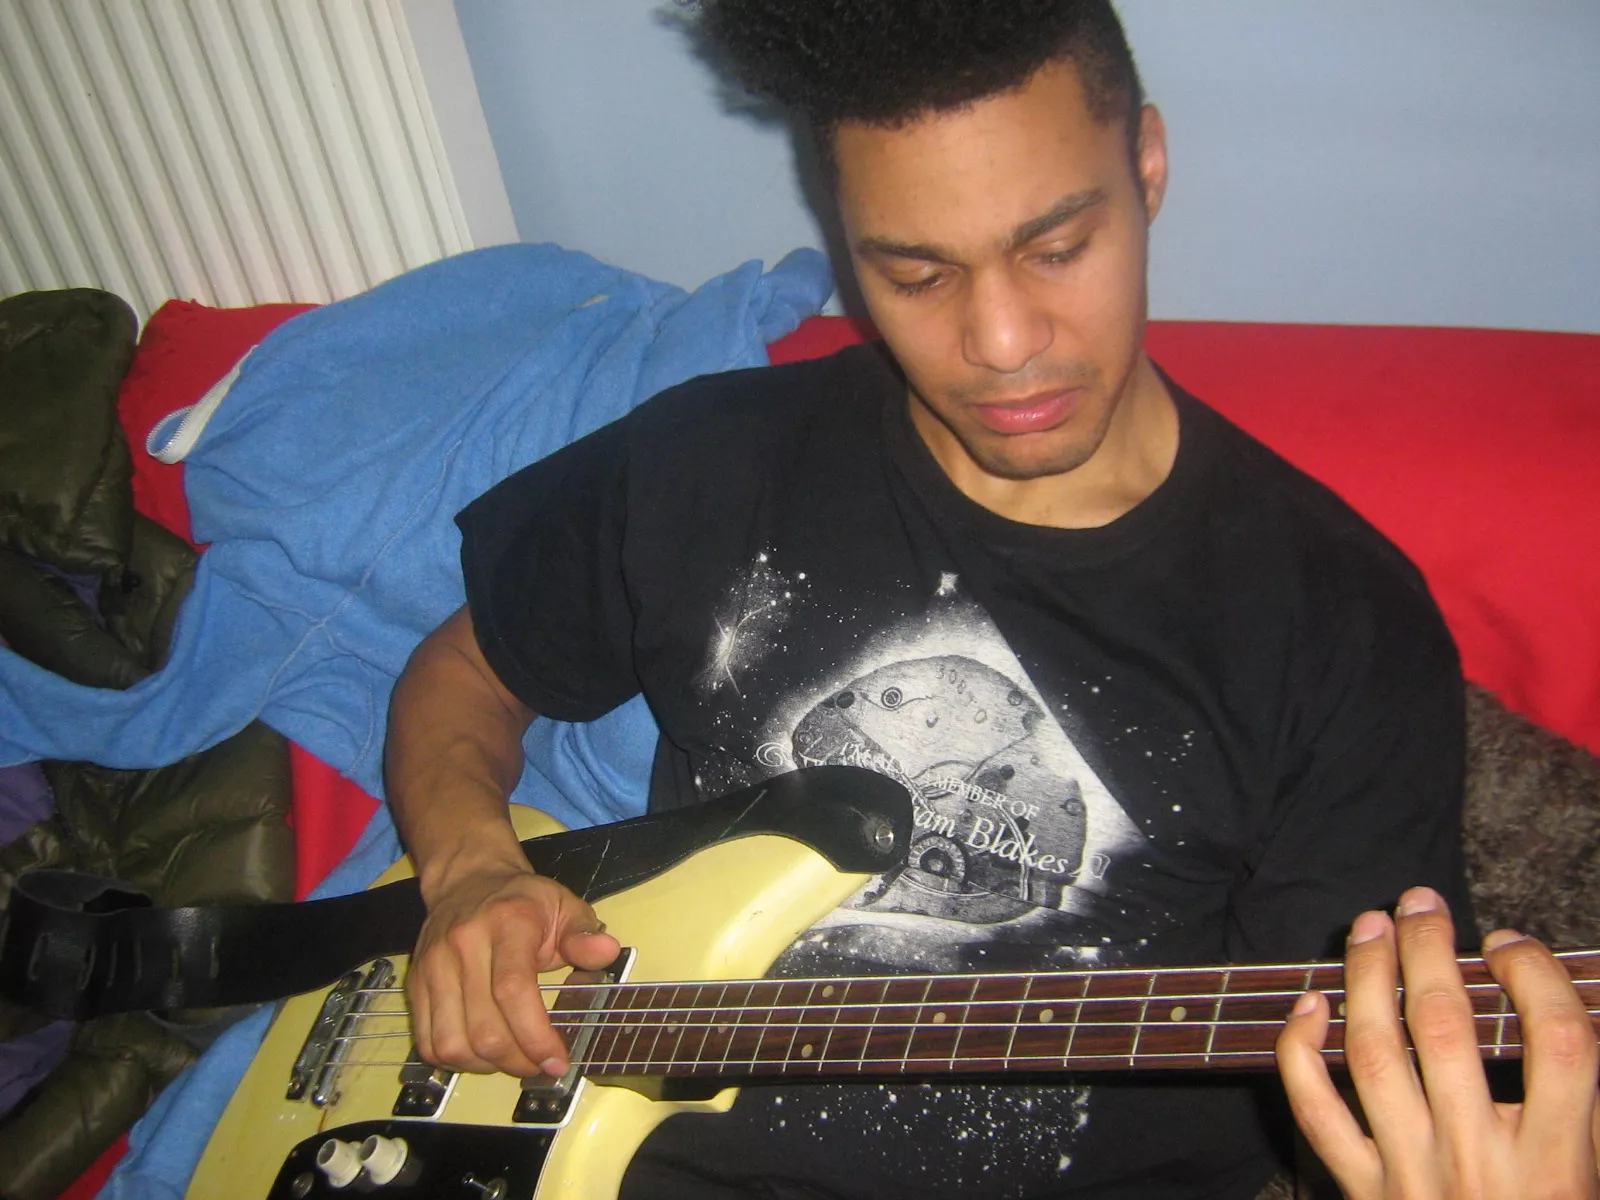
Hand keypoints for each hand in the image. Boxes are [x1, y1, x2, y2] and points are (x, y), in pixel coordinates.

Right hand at [407, 857, 620, 1076]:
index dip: (535, 1036)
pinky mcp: (416, 984)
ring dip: (486, 1065)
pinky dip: (456, 1060)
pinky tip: (481, 1052)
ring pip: (452, 1043)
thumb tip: (606, 952)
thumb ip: (583, 935)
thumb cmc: (522, 901)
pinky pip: (428, 1041)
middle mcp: (464, 944)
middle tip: (539, 1064)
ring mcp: (434, 966)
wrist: (469, 881)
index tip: (557, 1061)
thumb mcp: (563, 907)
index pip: (513, 990)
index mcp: (507, 923)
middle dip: (517, 1060)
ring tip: (510, 1058)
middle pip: (483, 1028)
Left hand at [1276, 885, 1599, 1197]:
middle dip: (1432, 950)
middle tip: (1423, 901)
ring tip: (1370, 926)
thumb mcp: (1593, 1176)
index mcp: (1559, 1162)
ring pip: (1375, 1051)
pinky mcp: (1363, 1190)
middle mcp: (1481, 1161)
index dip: (1537, 977)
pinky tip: (1311, 1005)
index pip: (1560, 1043)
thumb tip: (1559, 1020)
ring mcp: (1413, 1174)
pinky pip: (1316, 1110)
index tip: (1513, 946)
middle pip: (1450, 1028)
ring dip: (1367, 977)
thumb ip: (1580, 1107)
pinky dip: (1301, 1052)